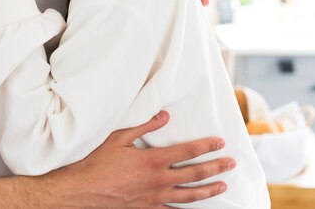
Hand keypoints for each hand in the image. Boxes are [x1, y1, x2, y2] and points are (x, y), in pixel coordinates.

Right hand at [56, 111, 233, 207]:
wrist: (83, 192)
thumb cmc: (98, 163)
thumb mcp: (119, 138)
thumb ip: (144, 126)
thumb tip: (164, 116)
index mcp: (154, 160)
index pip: (188, 151)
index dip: (206, 146)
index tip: (220, 143)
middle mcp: (159, 180)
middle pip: (195, 174)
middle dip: (216, 168)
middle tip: (231, 164)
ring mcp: (154, 197)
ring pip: (189, 196)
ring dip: (208, 190)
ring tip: (222, 186)